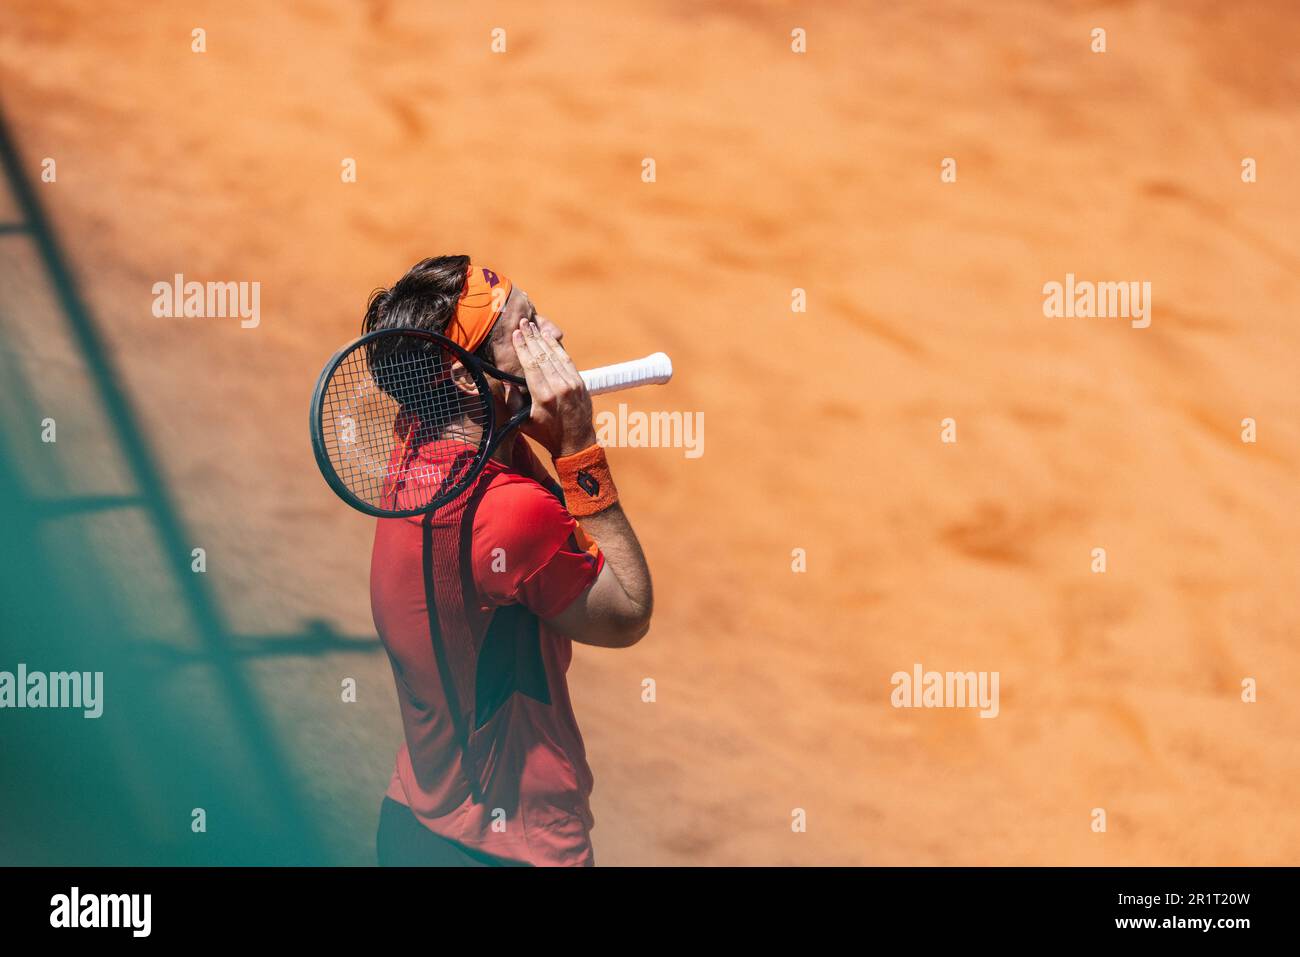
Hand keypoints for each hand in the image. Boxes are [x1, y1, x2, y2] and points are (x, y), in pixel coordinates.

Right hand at [511, 320, 596, 457]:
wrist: (576, 444)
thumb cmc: (546, 434)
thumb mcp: (523, 423)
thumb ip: (512, 401)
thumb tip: (505, 381)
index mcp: (544, 397)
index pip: (531, 365)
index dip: (522, 348)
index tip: (516, 335)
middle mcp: (559, 387)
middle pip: (543, 356)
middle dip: (531, 338)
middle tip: (522, 323)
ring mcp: (572, 384)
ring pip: (555, 355)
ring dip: (543, 339)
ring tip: (533, 327)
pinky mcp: (581, 383)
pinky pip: (567, 360)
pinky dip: (557, 348)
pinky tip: (549, 338)